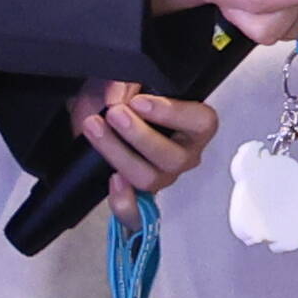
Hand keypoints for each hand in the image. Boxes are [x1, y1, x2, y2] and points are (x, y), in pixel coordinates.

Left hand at [73, 79, 218, 222]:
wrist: (97, 120)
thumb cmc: (120, 102)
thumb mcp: (123, 84)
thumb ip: (124, 86)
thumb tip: (116, 98)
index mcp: (192, 126)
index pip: (202, 123)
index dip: (172, 113)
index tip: (140, 102)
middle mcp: (183, 155)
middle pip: (173, 157)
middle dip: (139, 135)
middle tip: (115, 113)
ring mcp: (162, 177)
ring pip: (150, 178)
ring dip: (119, 153)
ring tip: (96, 129)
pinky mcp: (140, 198)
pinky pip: (136, 213)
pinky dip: (123, 201)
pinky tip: (111, 180)